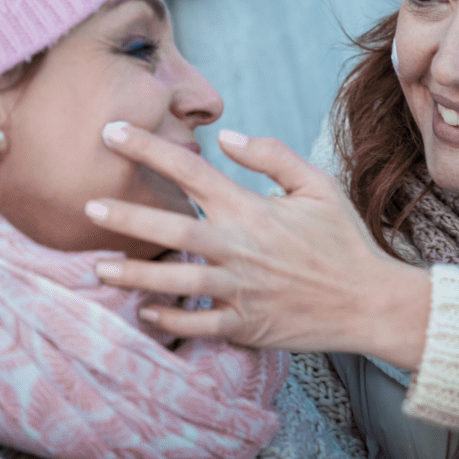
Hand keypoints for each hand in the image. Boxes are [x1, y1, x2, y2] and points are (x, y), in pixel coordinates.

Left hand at [86, 122, 431, 368]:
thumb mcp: (317, 185)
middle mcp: (239, 248)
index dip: (147, 147)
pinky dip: (167, 318)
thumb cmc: (344, 241)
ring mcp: (240, 290)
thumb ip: (271, 155)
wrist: (370, 302)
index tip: (112, 133)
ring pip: (174, 282)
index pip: (190, 170)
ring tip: (98, 266)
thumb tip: (226, 135)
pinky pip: (196, 324)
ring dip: (133, 273)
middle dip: (126, 215)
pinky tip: (143, 310)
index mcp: (252, 209)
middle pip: (170, 227)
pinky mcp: (245, 325)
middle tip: (88, 206)